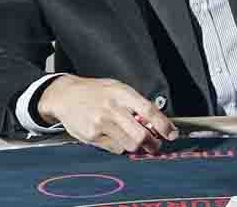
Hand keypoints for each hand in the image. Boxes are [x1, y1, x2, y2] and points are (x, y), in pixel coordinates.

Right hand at [37, 75, 178, 154]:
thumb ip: (135, 103)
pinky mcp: (92, 136)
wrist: (64, 96)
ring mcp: (100, 124)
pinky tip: (115, 137)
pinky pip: (115, 149)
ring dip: (136, 147)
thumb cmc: (94, 92)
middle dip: (153, 144)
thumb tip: (156, 123)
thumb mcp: (116, 88)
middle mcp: (111, 108)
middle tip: (155, 145)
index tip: (171, 133)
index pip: (148, 111)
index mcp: (120, 93)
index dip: (163, 125)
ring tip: (135, 141)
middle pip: (140, 135)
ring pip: (129, 146)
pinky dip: (120, 147)